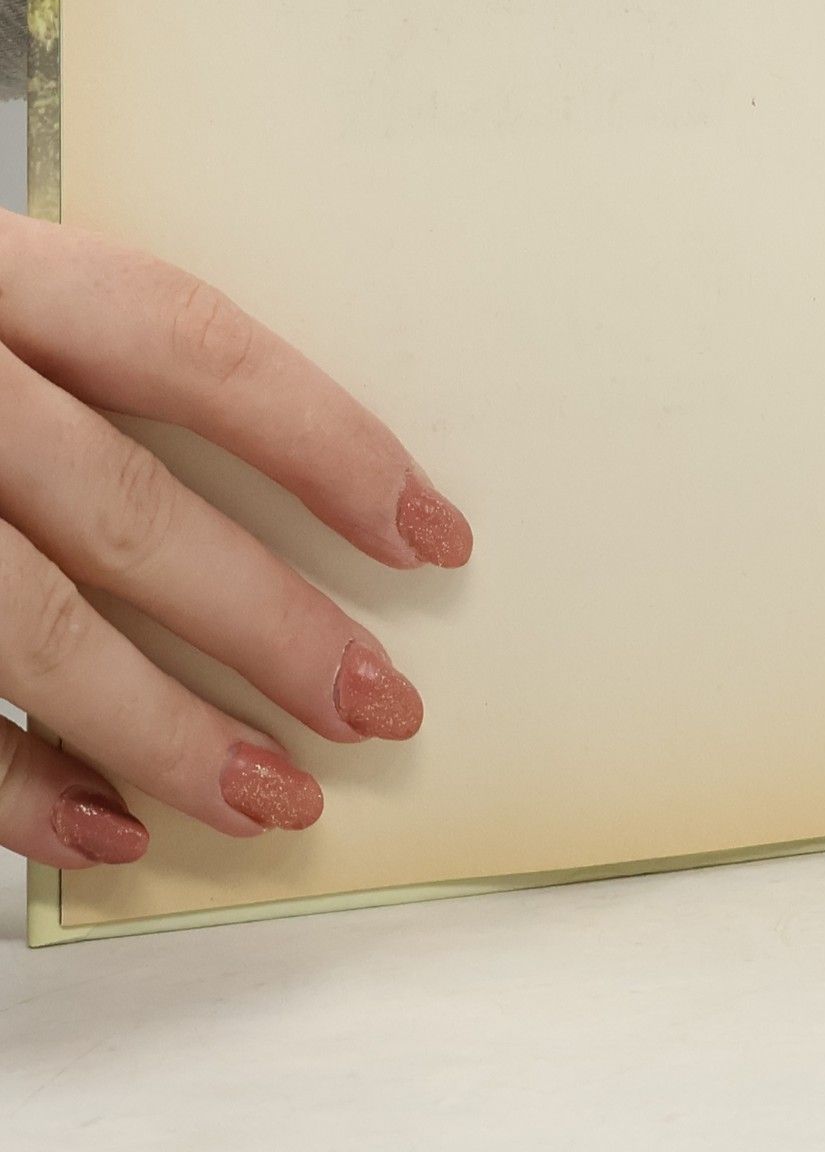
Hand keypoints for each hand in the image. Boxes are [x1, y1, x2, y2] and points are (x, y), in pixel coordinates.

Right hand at [0, 212, 470, 869]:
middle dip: (266, 623)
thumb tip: (289, 499)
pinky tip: (106, 828)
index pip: (190, 347)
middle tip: (381, 702)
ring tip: (277, 797)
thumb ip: (96, 369)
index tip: (431, 533)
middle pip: (122, 508)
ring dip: (162, 732)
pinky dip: (10, 784)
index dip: (324, 442)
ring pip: (25, 626)